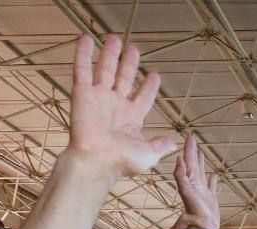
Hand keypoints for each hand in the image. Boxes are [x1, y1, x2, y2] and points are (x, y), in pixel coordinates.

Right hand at [67, 35, 176, 178]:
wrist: (97, 162)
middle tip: (134, 48)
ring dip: (110, 55)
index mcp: (131, 118)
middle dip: (129, 64)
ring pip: (106, 70)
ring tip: (115, 39)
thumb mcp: (148, 154)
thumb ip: (161, 146)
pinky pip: (82, 70)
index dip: (149, 87)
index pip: (143, 97)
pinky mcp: (82, 94)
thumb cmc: (121, 162)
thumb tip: (174, 144)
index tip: (155, 75)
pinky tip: (86, 40)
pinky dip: (83, 55)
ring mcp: (98, 98)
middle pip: (124, 78)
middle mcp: (115, 106)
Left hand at [173, 135, 220, 228]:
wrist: (203, 228)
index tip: (189, 137)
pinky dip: (212, 180)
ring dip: (201, 163)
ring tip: (201, 153)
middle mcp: (195, 185)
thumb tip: (179, 160)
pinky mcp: (210, 199)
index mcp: (189, 181)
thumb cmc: (195, 213)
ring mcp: (203, 192)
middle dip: (193, 151)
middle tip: (192, 138)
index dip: (188, 149)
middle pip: (193, 164)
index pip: (188, 161)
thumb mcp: (186, 192)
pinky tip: (214, 175)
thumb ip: (181, 176)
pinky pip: (211, 187)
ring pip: (201, 173)